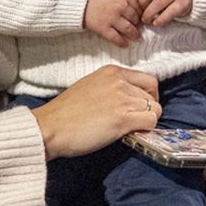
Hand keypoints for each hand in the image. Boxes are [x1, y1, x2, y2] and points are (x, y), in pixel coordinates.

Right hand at [31, 65, 158, 159]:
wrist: (50, 127)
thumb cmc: (65, 112)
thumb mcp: (90, 87)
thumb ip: (112, 89)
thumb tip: (130, 102)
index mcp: (111, 72)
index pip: (147, 80)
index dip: (147, 95)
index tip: (139, 106)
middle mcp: (119, 81)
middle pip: (152, 96)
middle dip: (146, 109)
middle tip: (134, 121)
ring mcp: (122, 99)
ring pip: (154, 109)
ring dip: (145, 121)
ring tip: (128, 128)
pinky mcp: (123, 118)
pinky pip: (150, 122)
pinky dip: (145, 130)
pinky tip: (130, 134)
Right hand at [84, 0, 141, 48]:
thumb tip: (129, 2)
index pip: (138, 6)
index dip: (140, 13)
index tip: (140, 17)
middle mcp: (120, 7)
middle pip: (135, 18)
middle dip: (138, 24)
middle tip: (139, 28)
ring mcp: (112, 18)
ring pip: (129, 29)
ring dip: (134, 35)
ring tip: (136, 38)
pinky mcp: (103, 28)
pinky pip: (116, 38)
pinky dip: (122, 43)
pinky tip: (125, 45)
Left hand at [130, 0, 192, 26]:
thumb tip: (127, 4)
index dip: (133, 0)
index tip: (131, 9)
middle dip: (141, 6)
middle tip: (138, 15)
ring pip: (158, 3)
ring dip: (149, 14)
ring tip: (146, 20)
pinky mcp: (183, 2)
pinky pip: (170, 12)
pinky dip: (161, 19)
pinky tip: (156, 23)